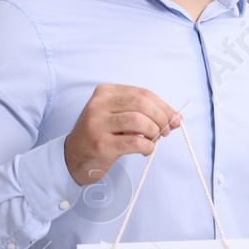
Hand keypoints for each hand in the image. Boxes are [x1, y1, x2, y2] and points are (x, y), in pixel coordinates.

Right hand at [63, 84, 182, 186]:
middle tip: (166, 131)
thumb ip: (143, 113)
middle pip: (142, 104)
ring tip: (153, 141)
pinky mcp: (101, 145)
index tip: (174, 118)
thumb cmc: (101, 134)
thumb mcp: (117, 116)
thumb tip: (176, 117)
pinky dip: (147, 146)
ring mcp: (97, 124)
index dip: (163, 106)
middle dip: (161, 118)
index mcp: (105, 92)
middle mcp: (98, 105)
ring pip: (139, 121)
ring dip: (154, 132)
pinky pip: (133, 142)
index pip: (142, 93)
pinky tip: (145, 150)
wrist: (72, 157)